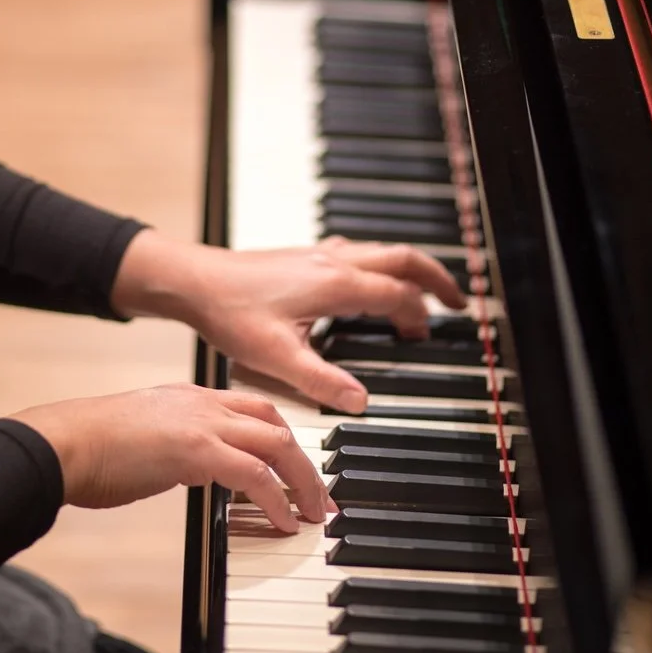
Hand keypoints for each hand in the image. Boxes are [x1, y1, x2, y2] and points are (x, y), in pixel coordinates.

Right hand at [14, 383, 329, 532]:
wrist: (63, 443)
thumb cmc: (92, 448)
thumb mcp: (147, 437)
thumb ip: (178, 446)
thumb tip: (194, 470)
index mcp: (192, 397)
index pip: (255, 409)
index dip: (283, 439)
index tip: (298, 469)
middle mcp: (204, 402)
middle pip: (275, 423)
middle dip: (305, 461)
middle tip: (320, 498)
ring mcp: (202, 422)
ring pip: (276, 445)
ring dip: (302, 481)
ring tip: (312, 514)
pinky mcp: (196, 450)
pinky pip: (254, 475)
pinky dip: (275, 500)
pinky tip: (281, 522)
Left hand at [111, 232, 466, 413]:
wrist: (194, 280)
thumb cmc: (229, 312)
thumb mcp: (275, 355)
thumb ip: (320, 380)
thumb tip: (360, 400)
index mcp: (335, 283)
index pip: (396, 294)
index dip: (418, 314)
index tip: (430, 334)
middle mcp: (333, 262)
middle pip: (402, 258)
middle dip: (435, 277)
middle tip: (457, 301)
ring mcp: (318, 255)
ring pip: (381, 252)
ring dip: (408, 269)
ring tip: (423, 292)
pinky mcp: (304, 257)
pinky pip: (357, 253)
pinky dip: (379, 266)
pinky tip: (368, 282)